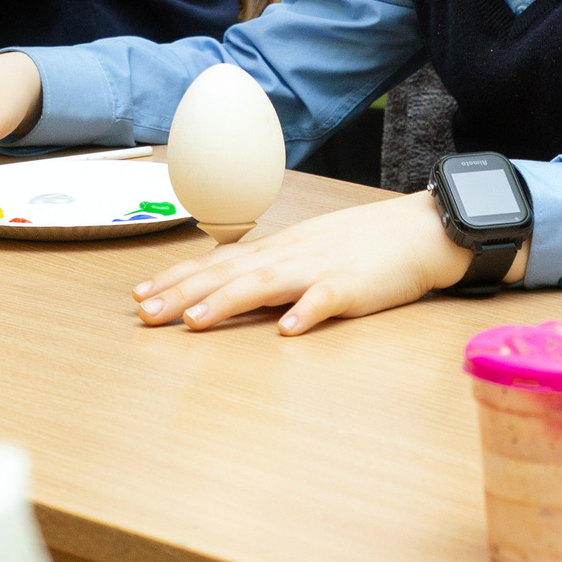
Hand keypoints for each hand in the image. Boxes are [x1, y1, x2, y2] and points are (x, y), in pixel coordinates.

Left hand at [134, 190, 514, 334]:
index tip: (140, 296)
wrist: (421, 230)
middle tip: (144, 313)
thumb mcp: (310, 248)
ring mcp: (320, 269)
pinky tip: (285, 331)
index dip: (178, 279)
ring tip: (193, 320)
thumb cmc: (365, 243)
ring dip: (227, 301)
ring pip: (265, 284)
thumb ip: (273, 266)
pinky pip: (326, 300)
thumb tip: (231, 281)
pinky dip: (305, 313)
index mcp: (279, 250)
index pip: (218, 264)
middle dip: (182, 293)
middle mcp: (290, 255)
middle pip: (228, 273)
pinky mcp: (353, 286)